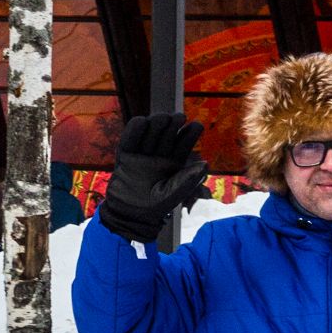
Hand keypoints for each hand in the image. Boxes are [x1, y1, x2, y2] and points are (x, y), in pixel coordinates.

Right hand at [99, 113, 207, 242]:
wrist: (130, 215)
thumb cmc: (155, 207)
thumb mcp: (174, 194)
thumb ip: (187, 179)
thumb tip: (206, 163)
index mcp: (173, 164)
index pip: (183, 145)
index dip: (189, 134)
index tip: (197, 125)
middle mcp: (159, 156)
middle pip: (166, 135)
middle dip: (173, 124)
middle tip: (179, 117)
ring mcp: (142, 154)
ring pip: (149, 134)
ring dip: (156, 124)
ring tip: (163, 118)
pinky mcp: (125, 156)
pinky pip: (129, 140)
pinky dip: (134, 131)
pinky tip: (141, 121)